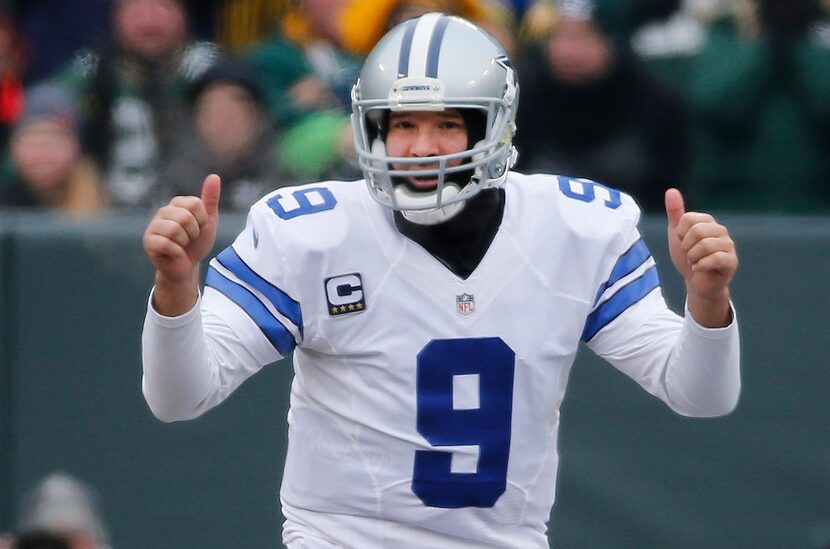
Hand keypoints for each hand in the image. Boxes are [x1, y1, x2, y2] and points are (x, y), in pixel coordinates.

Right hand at [143, 174, 220, 314]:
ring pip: (174, 230)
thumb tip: (214, 176)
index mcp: (177, 204)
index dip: (202, 220)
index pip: (196, 204)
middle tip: (190, 239)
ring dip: (184, 242)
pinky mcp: (148, 242)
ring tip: (181, 245)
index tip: (199, 228)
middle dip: (193, 233)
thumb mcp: (209, 221)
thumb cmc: (197, 243)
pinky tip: (175, 254)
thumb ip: (210, 199)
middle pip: (185, 217)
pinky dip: (177, 252)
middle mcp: (163, 212)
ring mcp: (153, 226)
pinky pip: (167, 244)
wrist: (188, 266)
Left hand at [665, 188, 737, 326]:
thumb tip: (671, 191)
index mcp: (707, 221)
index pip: (687, 219)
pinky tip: (699, 269)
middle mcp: (720, 230)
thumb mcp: (676, 233)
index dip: (680, 234)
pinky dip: (700, 266)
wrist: (694, 281)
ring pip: (704, 246)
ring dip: (693, 258)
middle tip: (690, 254)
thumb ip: (675, 213)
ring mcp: (728, 245)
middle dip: (686, 247)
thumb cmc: (687, 256)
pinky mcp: (731, 261)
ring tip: (696, 262)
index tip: (684, 243)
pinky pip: (714, 258)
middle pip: (696, 231)